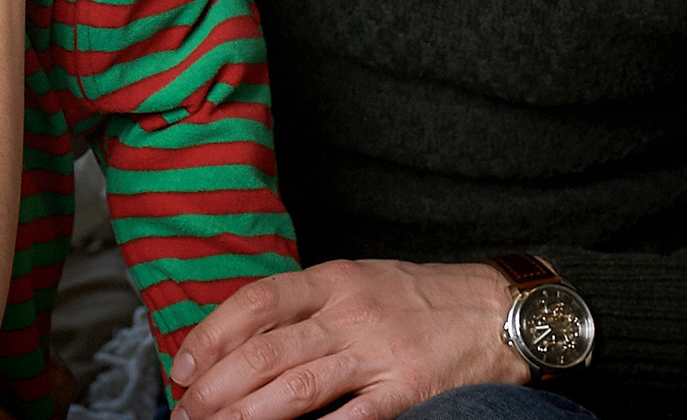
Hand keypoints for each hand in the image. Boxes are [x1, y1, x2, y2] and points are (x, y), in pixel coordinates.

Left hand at [171, 259, 526, 419]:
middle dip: (217, 387)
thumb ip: (308, 307)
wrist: (502, 310)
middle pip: (265, 350)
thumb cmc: (424, 300)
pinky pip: (354, 417)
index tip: (183, 369)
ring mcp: (380, 352)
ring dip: (246, 414)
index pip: (255, 303)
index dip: (212, 336)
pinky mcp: (410, 389)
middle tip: (186, 414)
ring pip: (296, 385)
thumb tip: (245, 341)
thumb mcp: (360, 282)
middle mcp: (350, 312)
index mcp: (333, 280)